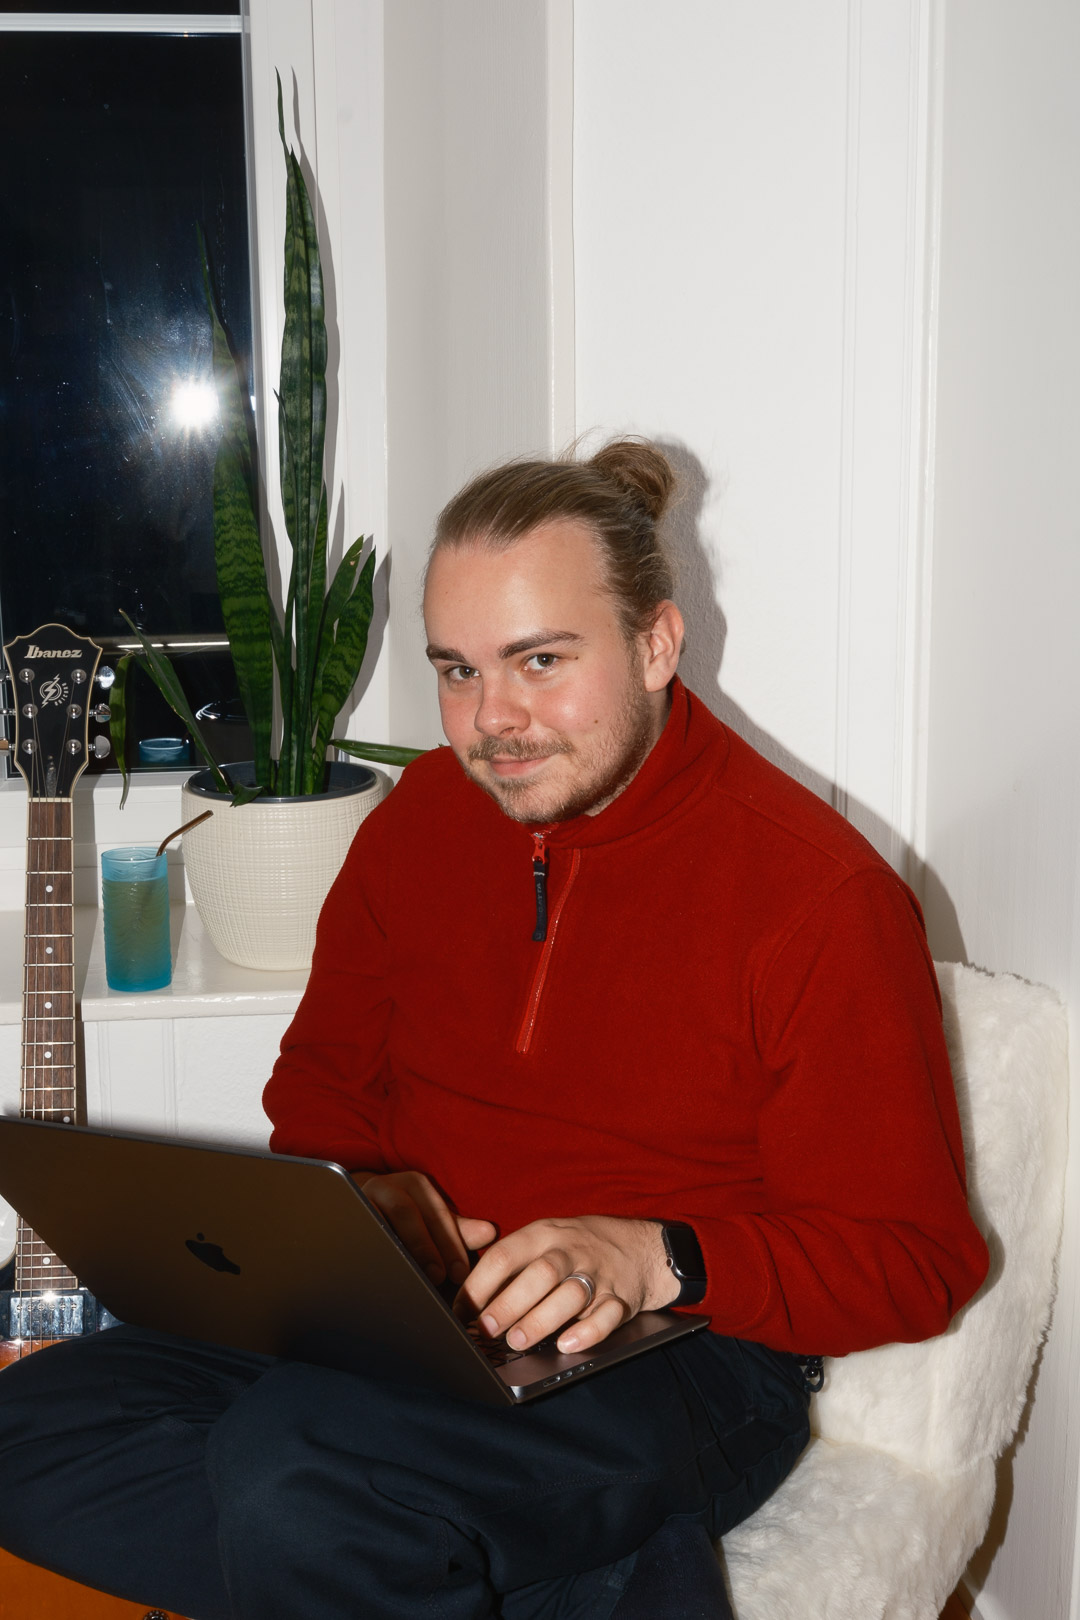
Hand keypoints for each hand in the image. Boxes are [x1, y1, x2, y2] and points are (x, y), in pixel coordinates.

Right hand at [354, 1170, 495, 1285]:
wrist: (358, 1207)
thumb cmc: (406, 1219)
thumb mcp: (433, 1221)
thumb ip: (459, 1229)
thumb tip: (490, 1233)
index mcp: (415, 1185)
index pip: (436, 1213)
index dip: (450, 1243)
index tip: (460, 1273)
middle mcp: (388, 1186)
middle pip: (407, 1212)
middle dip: (425, 1246)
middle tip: (440, 1276)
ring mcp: (362, 1198)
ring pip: (378, 1219)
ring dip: (397, 1247)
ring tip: (411, 1274)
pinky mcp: (344, 1213)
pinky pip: (356, 1229)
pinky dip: (368, 1247)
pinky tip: (379, 1270)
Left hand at [454, 1215, 677, 1354]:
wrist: (642, 1245)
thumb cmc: (578, 1247)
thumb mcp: (546, 1237)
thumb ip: (513, 1264)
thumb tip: (470, 1300)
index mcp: (544, 1234)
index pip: (506, 1255)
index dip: (479, 1284)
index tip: (461, 1311)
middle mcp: (571, 1251)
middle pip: (539, 1274)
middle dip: (509, 1303)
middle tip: (486, 1329)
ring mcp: (599, 1274)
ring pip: (571, 1295)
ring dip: (542, 1320)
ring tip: (518, 1341)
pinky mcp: (621, 1298)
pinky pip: (607, 1315)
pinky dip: (588, 1332)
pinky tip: (567, 1345)